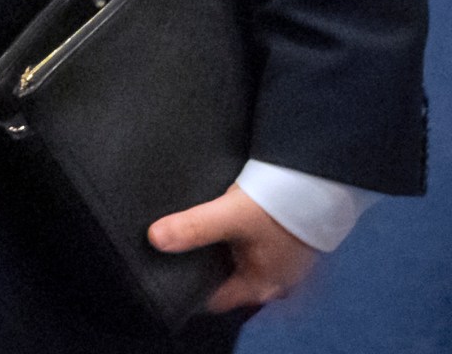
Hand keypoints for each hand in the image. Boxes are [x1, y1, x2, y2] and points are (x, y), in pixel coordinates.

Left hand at [149, 183, 319, 312]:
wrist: (321, 178)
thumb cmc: (284, 204)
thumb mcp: (231, 216)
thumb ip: (194, 228)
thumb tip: (156, 238)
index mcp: (264, 285)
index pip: (218, 299)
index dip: (191, 287)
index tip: (166, 271)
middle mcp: (277, 279)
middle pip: (228, 279)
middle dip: (205, 265)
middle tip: (175, 246)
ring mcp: (285, 260)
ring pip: (241, 260)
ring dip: (222, 249)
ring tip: (196, 229)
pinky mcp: (289, 239)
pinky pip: (254, 244)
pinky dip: (237, 236)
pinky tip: (224, 219)